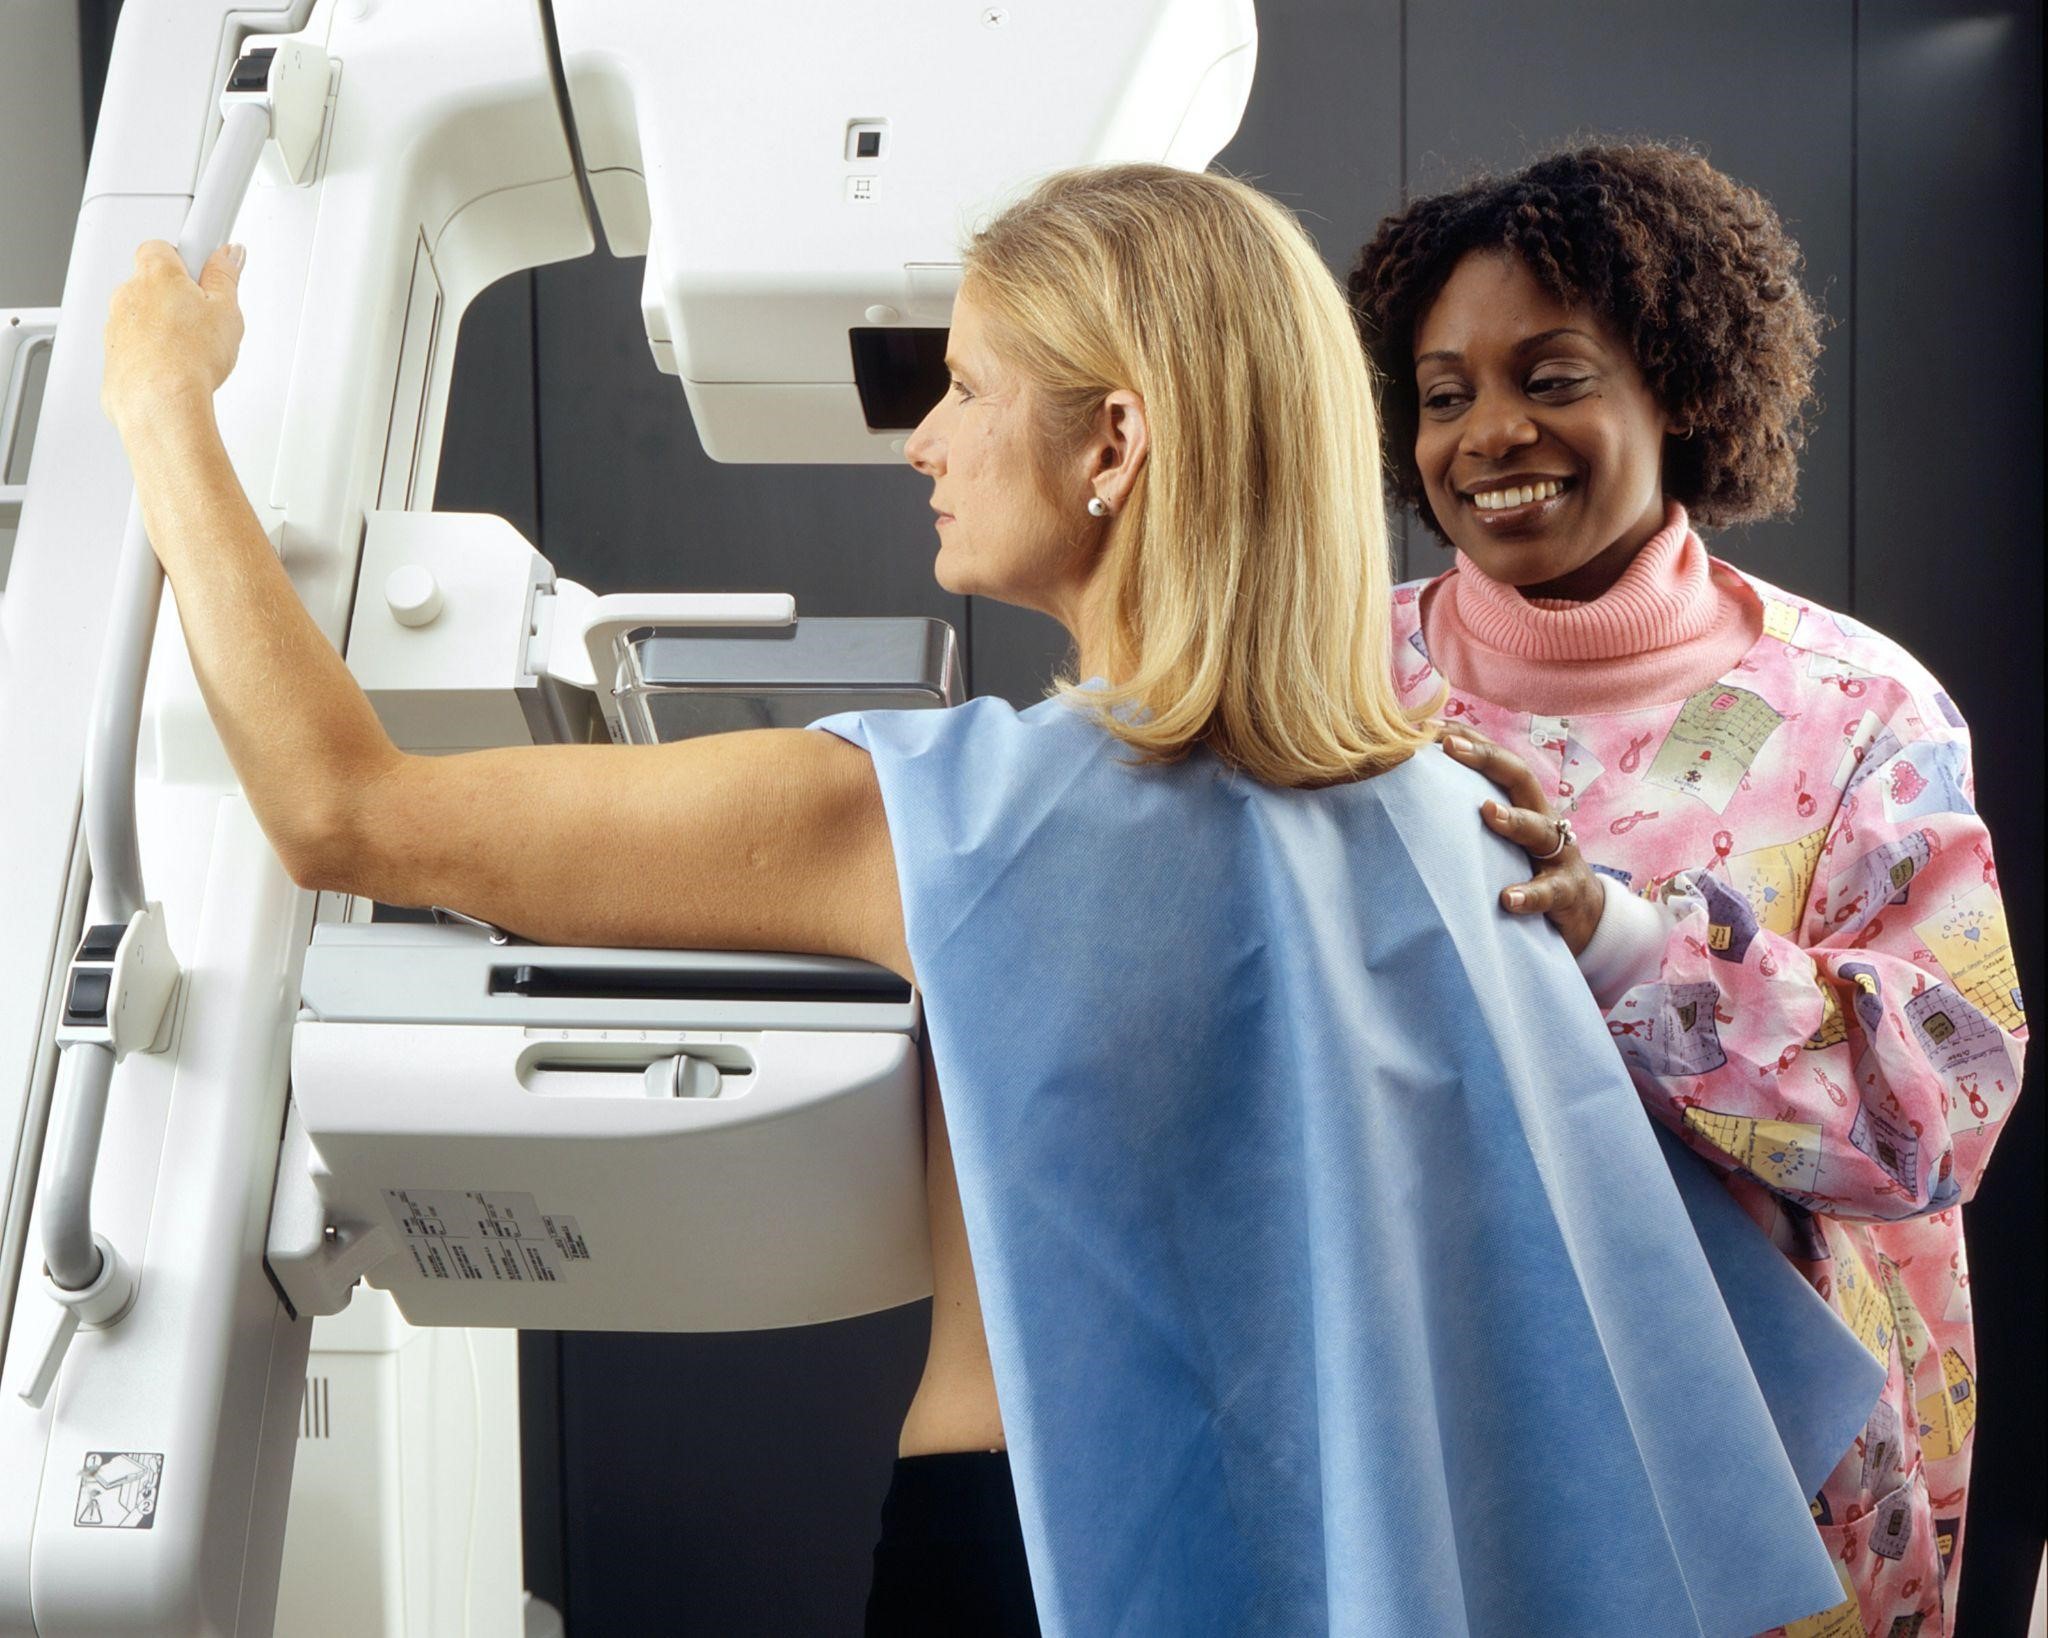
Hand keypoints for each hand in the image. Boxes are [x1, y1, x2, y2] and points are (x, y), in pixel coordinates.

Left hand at [102, 241, 246, 428]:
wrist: (160, 403)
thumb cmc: (189, 358)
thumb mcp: (227, 311)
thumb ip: (226, 277)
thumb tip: (228, 255)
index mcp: (155, 273)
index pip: (166, 246)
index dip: (188, 258)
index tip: (207, 267)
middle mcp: (127, 293)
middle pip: (153, 283)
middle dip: (177, 297)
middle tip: (206, 318)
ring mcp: (116, 325)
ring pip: (143, 317)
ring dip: (164, 327)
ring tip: (194, 351)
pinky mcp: (112, 356)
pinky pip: (135, 347)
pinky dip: (152, 355)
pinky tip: (177, 370)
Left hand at [1441, 729, 1604, 954]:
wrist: (1584, 912)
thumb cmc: (1529, 867)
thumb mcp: (1504, 838)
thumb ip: (1474, 817)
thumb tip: (1419, 798)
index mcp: (1525, 804)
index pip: (1499, 762)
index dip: (1471, 740)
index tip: (1431, 727)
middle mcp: (1544, 819)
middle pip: (1521, 779)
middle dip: (1487, 759)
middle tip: (1451, 746)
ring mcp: (1560, 854)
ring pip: (1539, 830)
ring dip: (1513, 819)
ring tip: (1487, 811)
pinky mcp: (1567, 891)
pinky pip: (1549, 891)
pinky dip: (1529, 894)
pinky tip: (1508, 898)